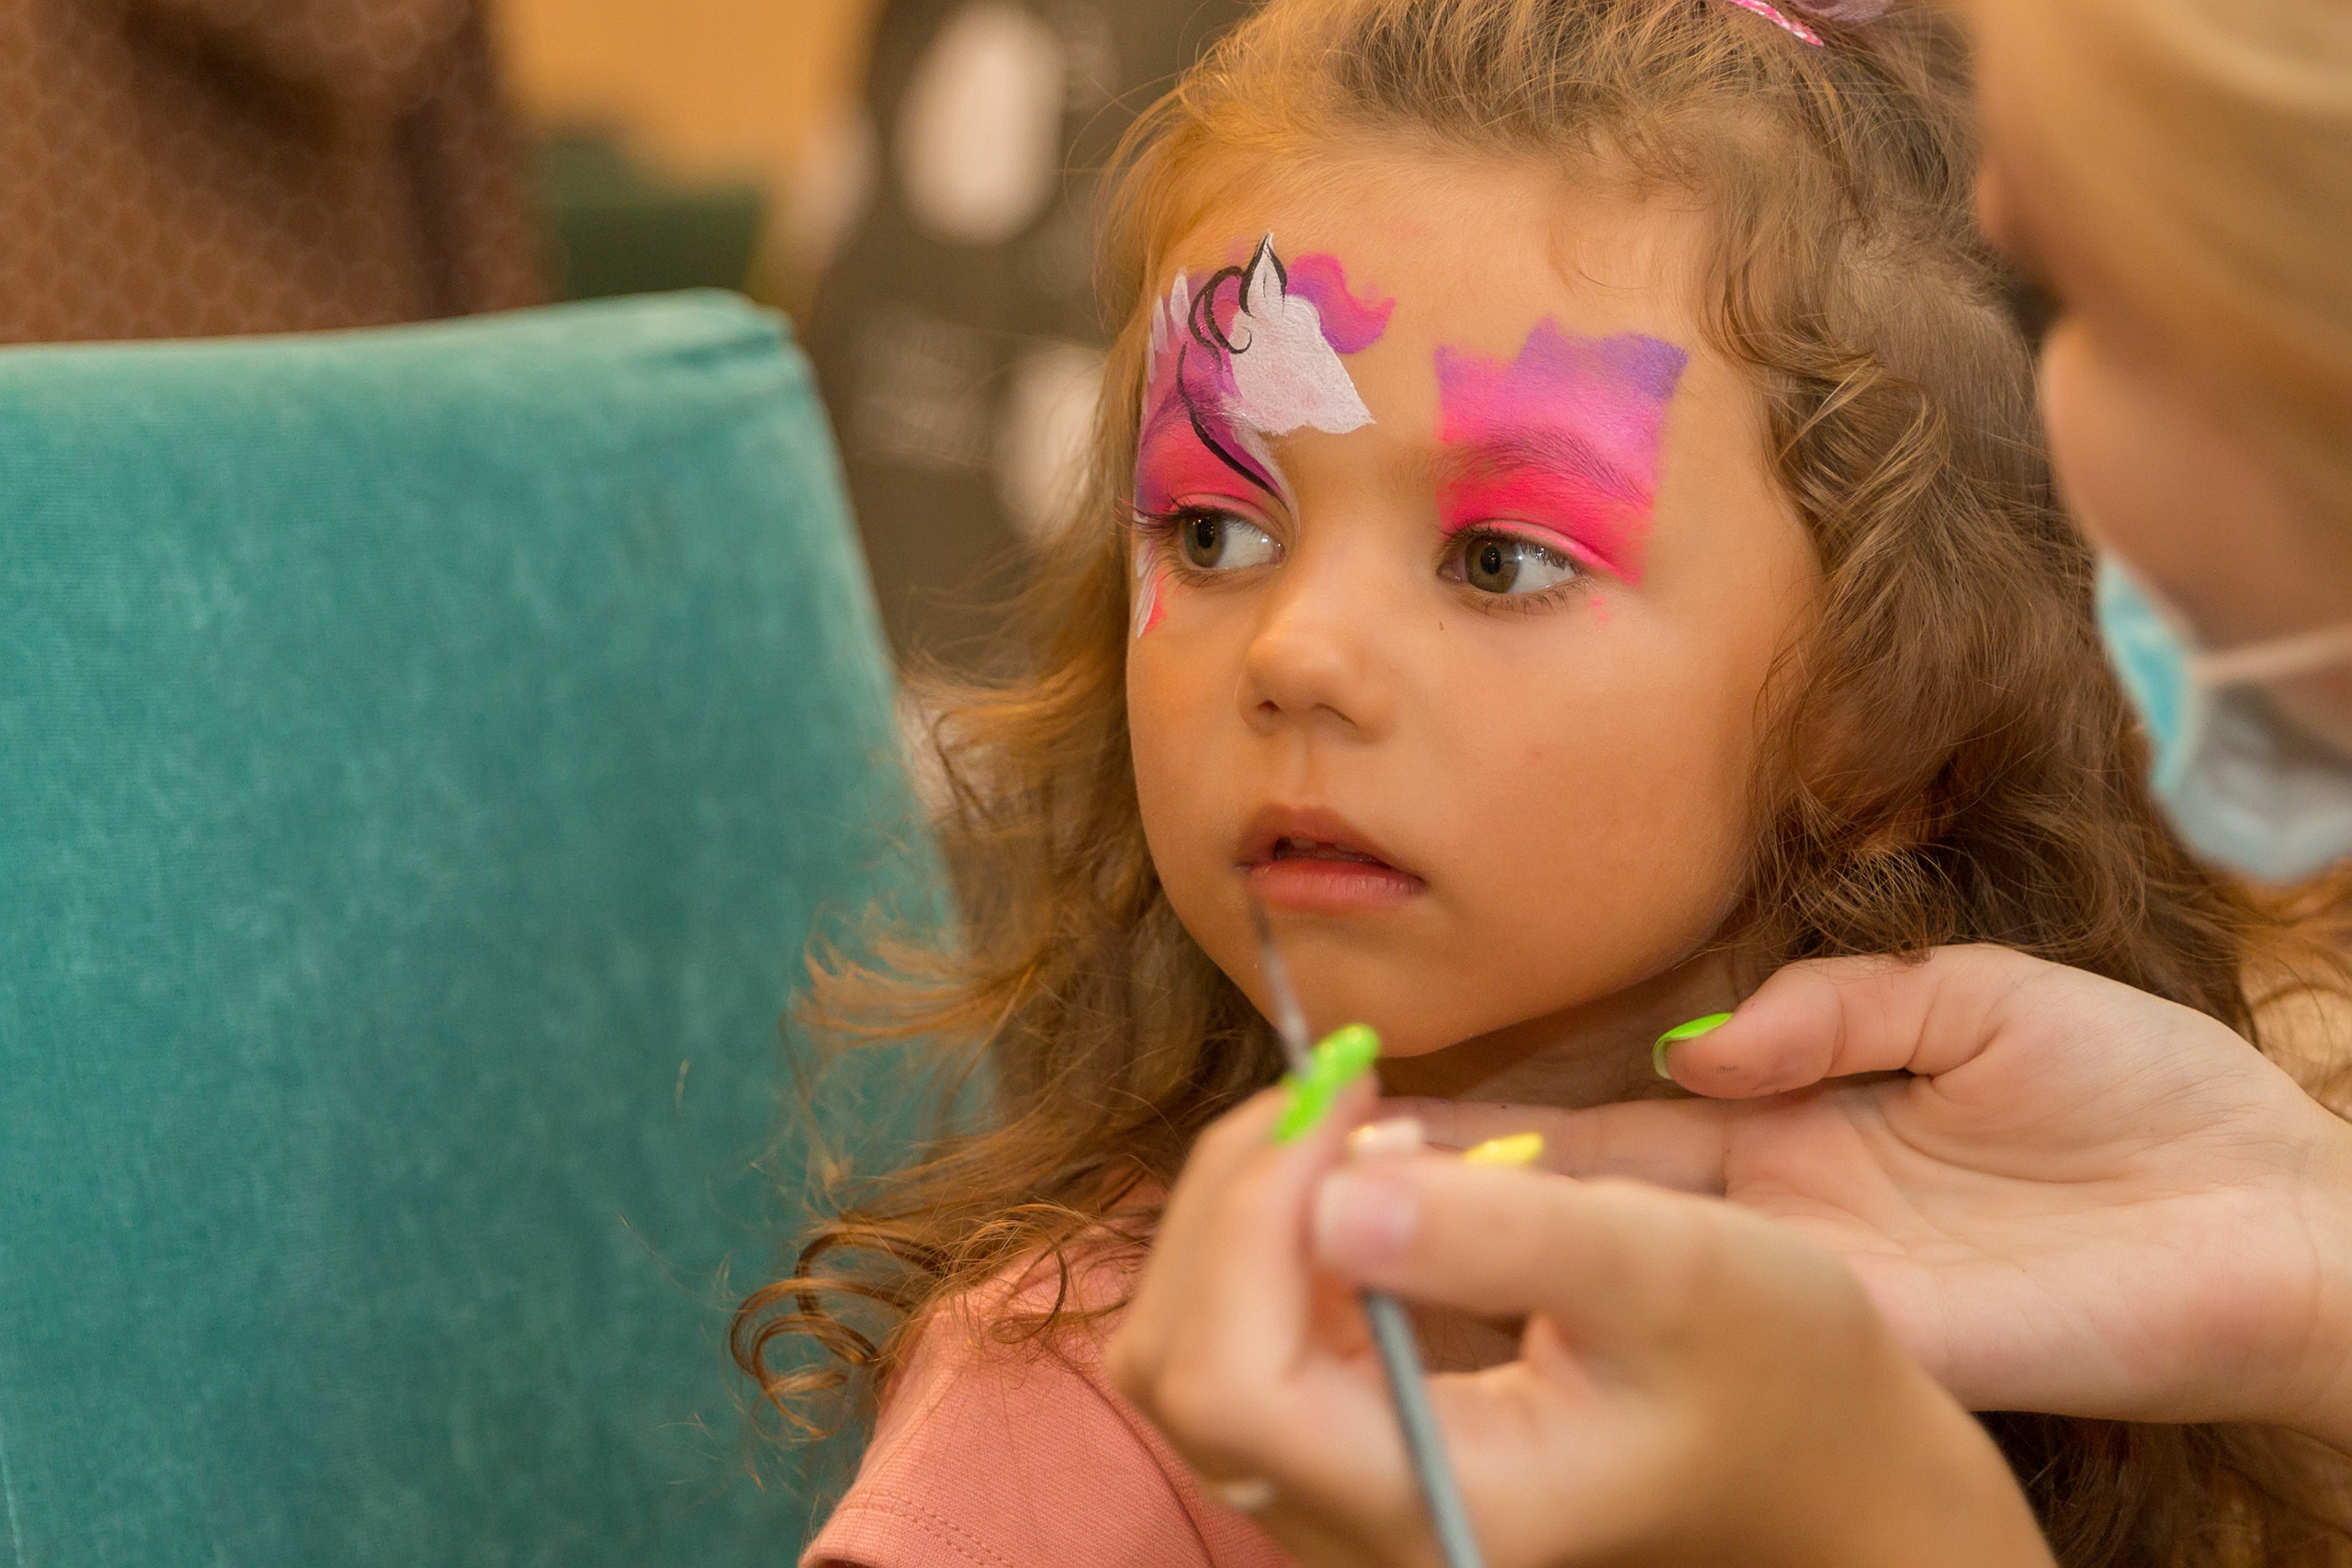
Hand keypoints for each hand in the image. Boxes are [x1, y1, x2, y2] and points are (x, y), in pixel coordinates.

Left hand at [1108, 1083, 2051, 1567]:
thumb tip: (1329, 1191)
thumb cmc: (1778, 1366)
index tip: (1342, 1098)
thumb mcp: (1670, 1267)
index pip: (1229, 1378)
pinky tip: (1351, 1175)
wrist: (1821, 1458)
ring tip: (1345, 1120)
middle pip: (1174, 1367)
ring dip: (1238, 1212)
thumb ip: (1503, 1234)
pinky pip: (1236, 1343)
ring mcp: (1344, 1501)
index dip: (1246, 1218)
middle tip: (1335, 1088)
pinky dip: (1264, 1241)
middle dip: (1228, 1200)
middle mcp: (1361, 1533)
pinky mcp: (1350, 1453)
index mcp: (1437, 1507)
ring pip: (1184, 1353)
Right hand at [1401, 945, 2351, 1449]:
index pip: (1614, 1118)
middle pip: (1589, 1196)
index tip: (1392, 1097)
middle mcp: (1780, 1209)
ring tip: (1374, 1218)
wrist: (2282, 1213)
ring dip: (1509, 1241)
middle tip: (1326, 1167)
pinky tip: (1525, 1274)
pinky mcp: (1874, 1329)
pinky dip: (1621, 1290)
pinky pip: (1726, 1310)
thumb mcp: (1981, 998)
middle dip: (1463, 1180)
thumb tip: (1696, 1042)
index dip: (1507, 1113)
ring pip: (1628, 1264)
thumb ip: (1838, 1005)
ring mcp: (1817, 1278)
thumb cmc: (2150, 1098)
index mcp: (1798, 1120)